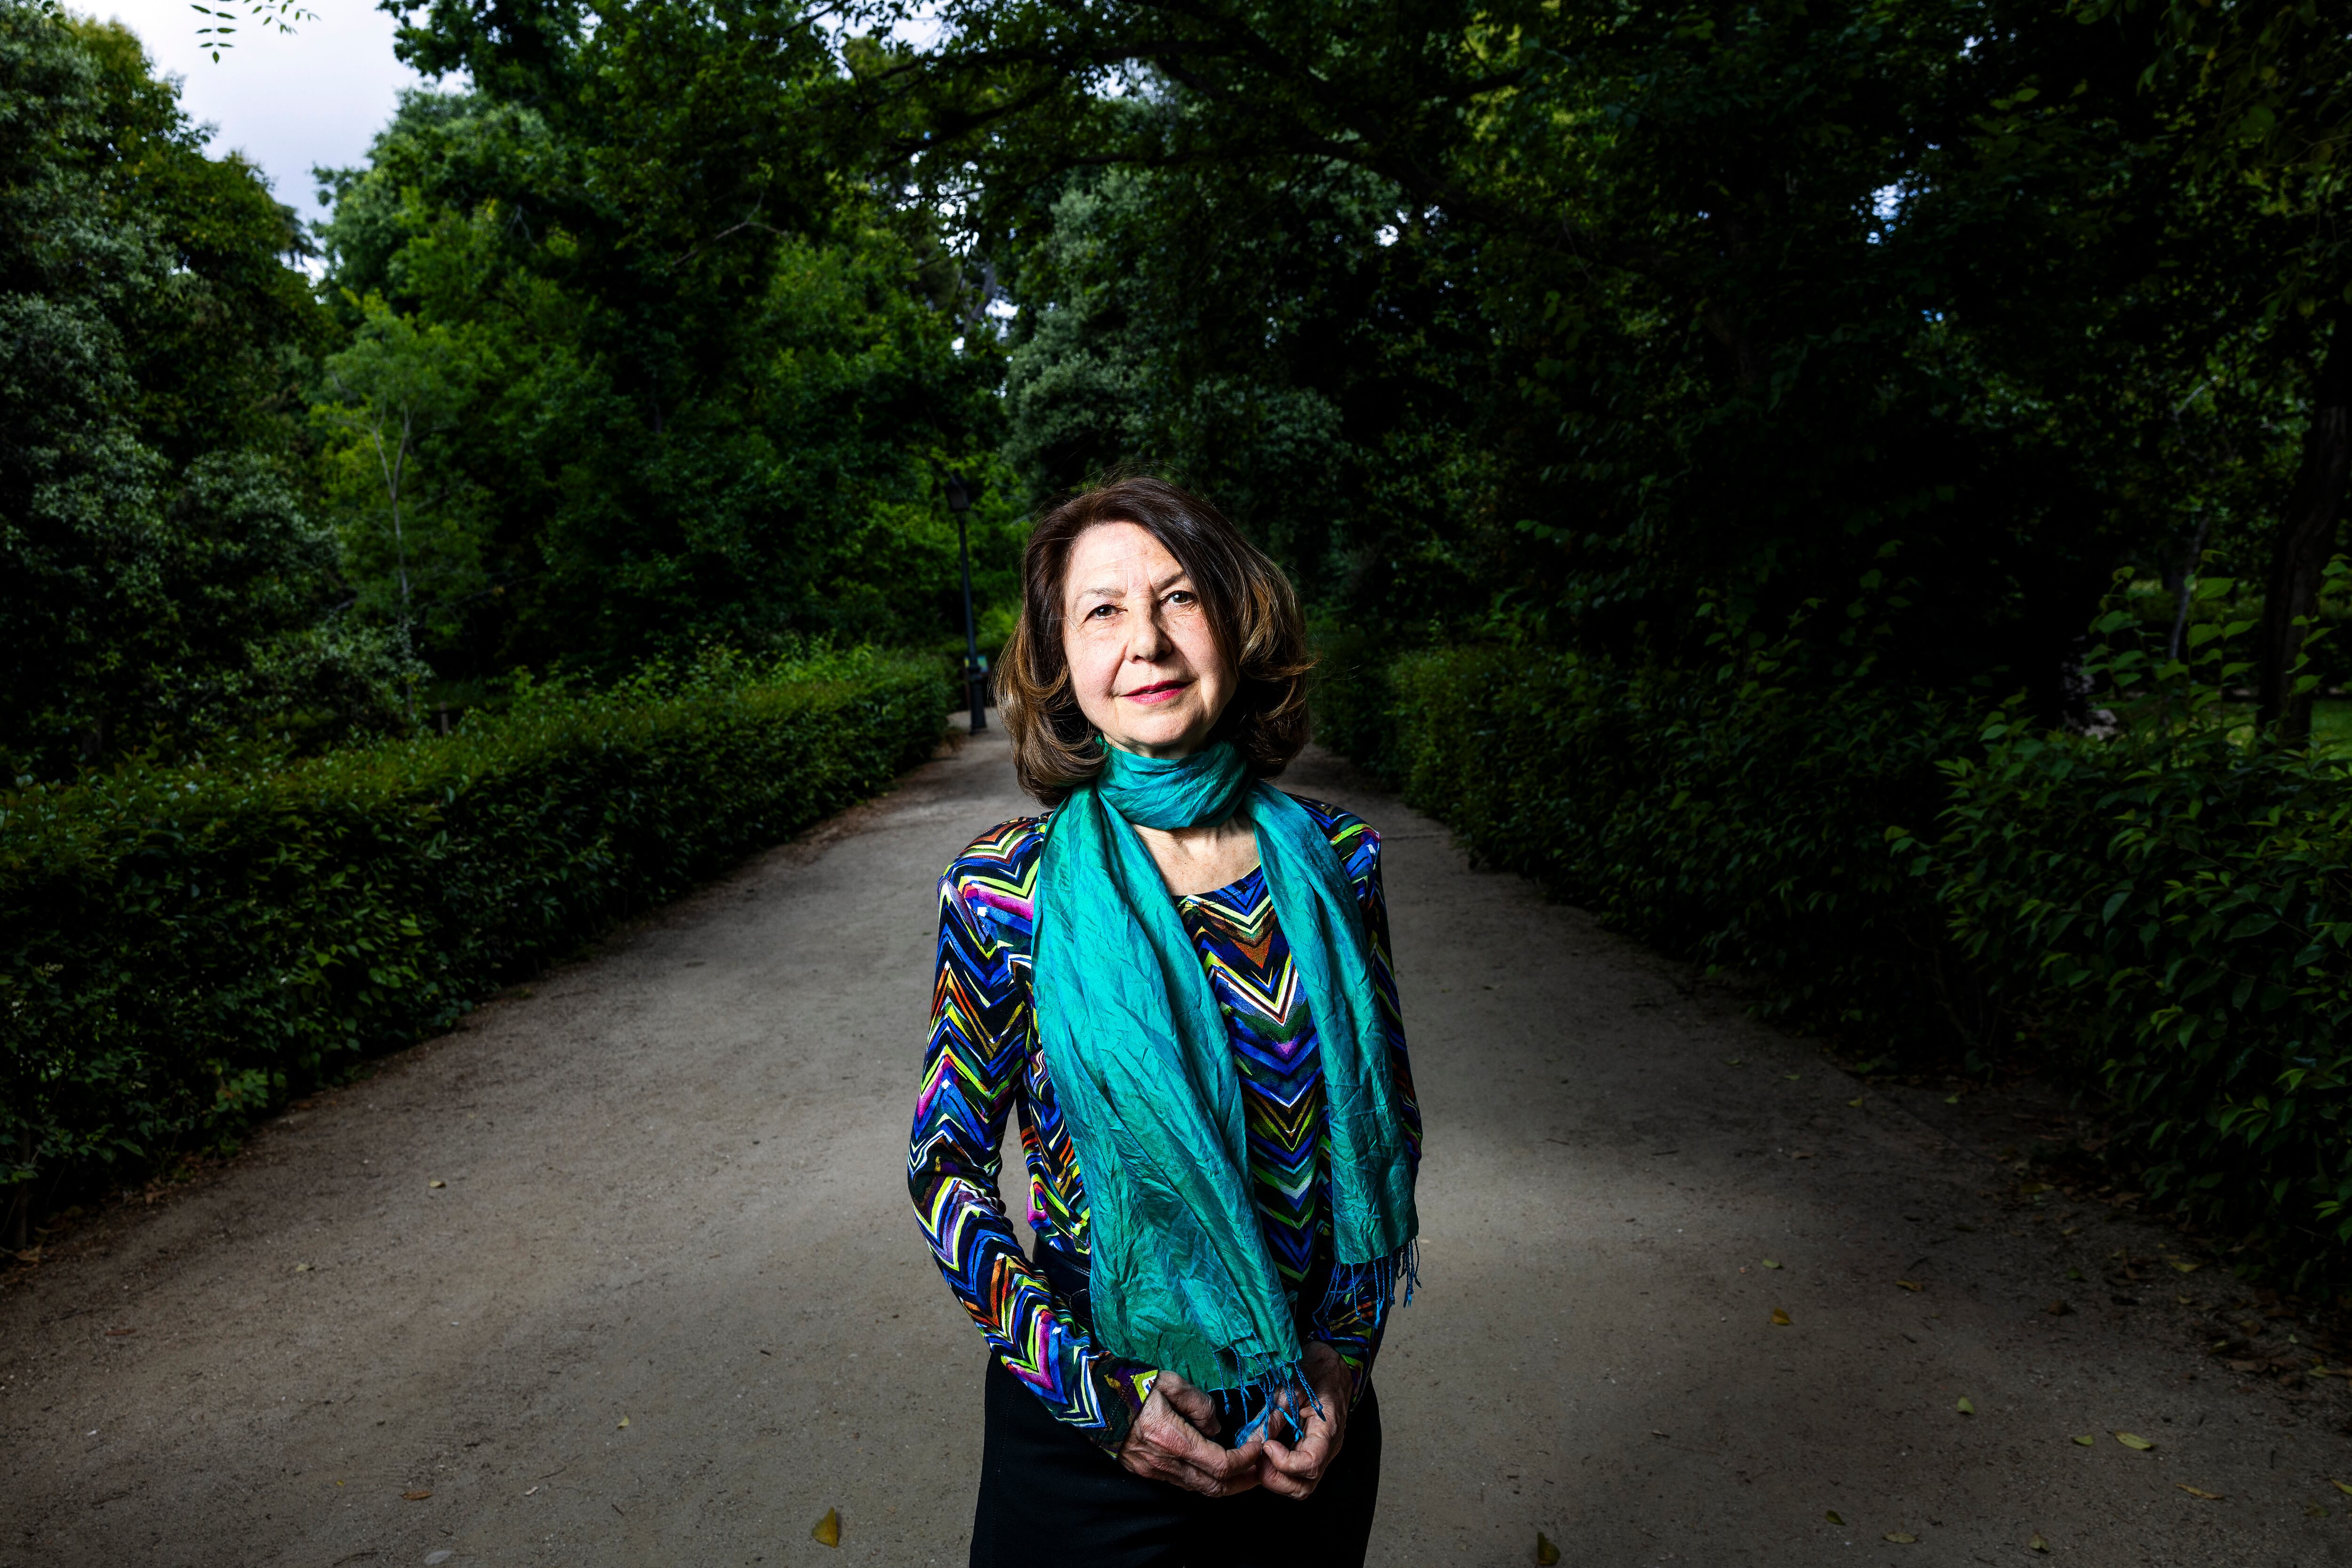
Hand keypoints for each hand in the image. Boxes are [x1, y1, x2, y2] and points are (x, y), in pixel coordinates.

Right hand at [1118, 1369, 1264, 1495]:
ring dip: (1228, 1484)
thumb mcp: (1167, 1381)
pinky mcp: (1148, 1472)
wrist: (1091, 1401)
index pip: (1221, 1464)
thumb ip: (1198, 1403)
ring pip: (1201, 1490)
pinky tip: (1217, 1468)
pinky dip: (1207, 1481)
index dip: (1246, 1458)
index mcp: (1172, 1439)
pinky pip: (1185, 1485)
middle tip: (1262, 1467)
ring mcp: (1155, 1471)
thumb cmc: (1129, 1385)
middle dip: (1245, 1481)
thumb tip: (1216, 1427)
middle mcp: (1165, 1463)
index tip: (1258, 1443)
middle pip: (1215, 1487)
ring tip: (1246, 1470)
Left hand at [1256, 1341, 1350, 1499]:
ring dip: (1276, 1478)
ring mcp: (1322, 1452)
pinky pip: (1298, 1473)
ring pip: (1301, 1485)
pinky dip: (1279, 1471)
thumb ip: (1272, 1417)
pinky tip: (1267, 1453)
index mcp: (1327, 1430)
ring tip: (1260, 1456)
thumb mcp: (1290, 1387)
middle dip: (1276, 1479)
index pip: (1309, 1465)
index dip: (1283, 1463)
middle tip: (1257, 1459)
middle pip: (1304, 1486)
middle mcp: (1328, 1448)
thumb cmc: (1315, 1369)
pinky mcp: (1314, 1450)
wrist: (1334, 1362)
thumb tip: (1251, 1443)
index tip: (1267, 1445)